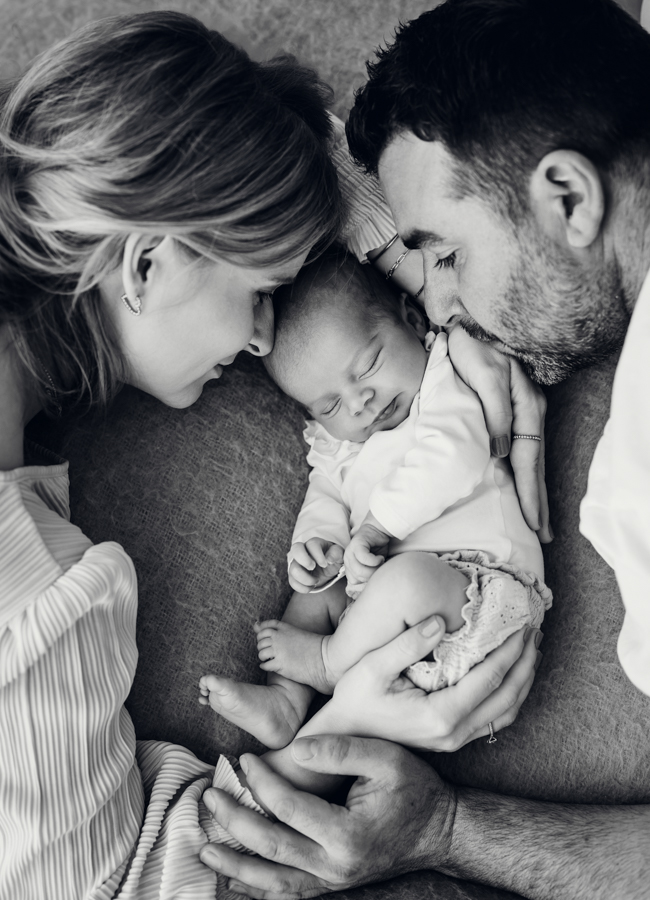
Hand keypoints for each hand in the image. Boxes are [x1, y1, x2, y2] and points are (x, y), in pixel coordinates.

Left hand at [200, 735, 455, 897]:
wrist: (438, 830)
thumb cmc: (413, 789)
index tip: (243, 758)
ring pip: (273, 880)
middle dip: (235, 822)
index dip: (261, 781)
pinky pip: (287, 893)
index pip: (288, 807)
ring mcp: (333, 883)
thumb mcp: (384, 757)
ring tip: (204, 846)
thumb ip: (338, 750)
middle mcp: (336, 867)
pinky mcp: (332, 886)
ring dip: (235, 864)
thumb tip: (295, 750)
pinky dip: (257, 887)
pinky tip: (233, 878)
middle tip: (209, 795)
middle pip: (271, 847)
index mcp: (347, 835)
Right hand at [288, 540, 343, 592]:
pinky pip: (292, 581)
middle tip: (313, 568)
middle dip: (304, 560)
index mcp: (315, 544)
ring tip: (316, 581)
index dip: (317, 554)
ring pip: (292, 568)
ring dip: (305, 578)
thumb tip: (329, 559)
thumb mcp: (339, 555)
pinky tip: (311, 587)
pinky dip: (301, 587)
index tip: (325, 564)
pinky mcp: (294, 574)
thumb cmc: (333, 558)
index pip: (312, 544)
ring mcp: (296, 563)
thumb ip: (336, 553)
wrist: (327, 569)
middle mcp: (303, 551)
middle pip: (295, 549)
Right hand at [325, 615, 541, 750]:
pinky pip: (493, 720)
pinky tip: (510, 676)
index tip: (521, 626)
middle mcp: (453, 733)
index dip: (510, 651)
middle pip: (507, 698)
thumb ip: (407, 644)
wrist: (344, 735)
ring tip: (530, 651)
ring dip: (523, 681)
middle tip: (534, 633)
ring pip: (506, 713)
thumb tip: (438, 620)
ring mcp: (453, 740)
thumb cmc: (354, 699)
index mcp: (440, 715)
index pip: (490, 679)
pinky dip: (509, 696)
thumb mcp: (372, 667)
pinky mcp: (451, 739)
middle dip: (526, 663)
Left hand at [343, 520, 389, 596]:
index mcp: (349, 567)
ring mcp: (350, 552)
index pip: (353, 583)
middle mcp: (347, 560)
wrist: (378, 530)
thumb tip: (371, 591)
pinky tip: (380, 557)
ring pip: (359, 569)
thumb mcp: (374, 567)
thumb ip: (370, 577)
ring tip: (381, 562)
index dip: (366, 583)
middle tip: (380, 569)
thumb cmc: (377, 550)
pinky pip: (364, 558)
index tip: (377, 578)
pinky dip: (374, 560)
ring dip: (373, 569)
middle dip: (372, 576)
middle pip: (357, 578)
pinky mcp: (356, 544)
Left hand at [446, 325, 550, 542]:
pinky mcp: (512, 408)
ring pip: (530, 459)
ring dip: (533, 490)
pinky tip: (521, 484)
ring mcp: (523, 411)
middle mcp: (528, 413)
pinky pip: (523, 447)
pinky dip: (524, 471)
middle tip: (542, 534)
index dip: (529, 492)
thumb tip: (501, 450)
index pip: (528, 460)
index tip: (533, 522)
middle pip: (534, 466)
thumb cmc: (473, 345)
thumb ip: (494, 410)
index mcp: (523, 408)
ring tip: (537, 519)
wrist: (471, 321)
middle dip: (537, 501)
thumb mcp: (483, 374)